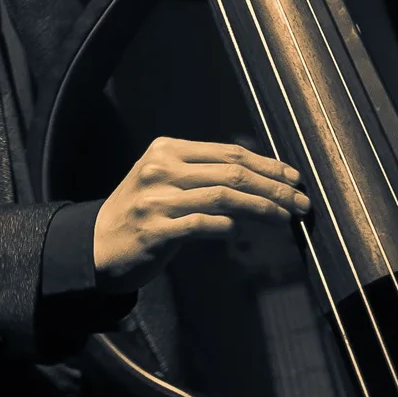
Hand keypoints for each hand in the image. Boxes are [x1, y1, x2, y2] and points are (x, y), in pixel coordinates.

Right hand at [92, 136, 309, 289]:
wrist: (97, 246)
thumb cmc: (141, 213)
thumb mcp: (165, 180)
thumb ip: (204, 174)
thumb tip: (261, 176)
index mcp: (167, 150)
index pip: (229, 152)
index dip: (267, 165)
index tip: (293, 178)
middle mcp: (161, 170)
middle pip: (232, 173)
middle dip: (274, 188)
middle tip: (301, 202)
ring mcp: (156, 200)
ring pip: (224, 197)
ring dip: (262, 209)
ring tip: (285, 218)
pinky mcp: (154, 231)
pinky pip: (202, 225)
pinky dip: (227, 228)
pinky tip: (241, 232)